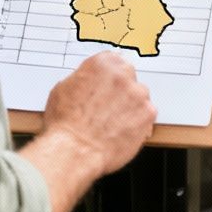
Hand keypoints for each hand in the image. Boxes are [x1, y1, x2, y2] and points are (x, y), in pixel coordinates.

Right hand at [42, 52, 154, 176]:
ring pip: (139, 96)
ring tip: (113, 122)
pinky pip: (147, 114)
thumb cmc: (65, 124)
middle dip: (121, 91)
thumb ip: (83, 78)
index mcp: (103, 63)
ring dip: (130, 106)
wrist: (74, 150)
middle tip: (108, 108)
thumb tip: (89, 80)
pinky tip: (122, 130)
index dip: (108, 78)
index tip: (106, 87)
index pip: (114, 62)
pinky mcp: (148, 113)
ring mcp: (138, 93)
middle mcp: (123, 74)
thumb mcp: (63, 89)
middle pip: (129, 78)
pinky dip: (138, 122)